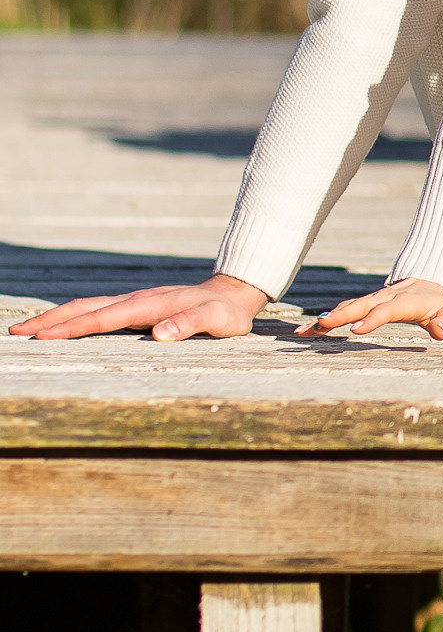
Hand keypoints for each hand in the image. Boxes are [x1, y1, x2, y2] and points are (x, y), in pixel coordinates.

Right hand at [8, 272, 269, 343]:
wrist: (232, 294)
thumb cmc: (226, 313)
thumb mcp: (216, 321)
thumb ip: (190, 325)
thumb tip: (159, 335)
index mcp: (148, 306)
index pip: (102, 318)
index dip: (73, 328)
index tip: (43, 336)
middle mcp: (135, 301)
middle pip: (85, 309)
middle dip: (51, 320)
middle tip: (17, 331)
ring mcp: (134, 303)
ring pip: (88, 308)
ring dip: (57, 318)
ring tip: (28, 328)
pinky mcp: (136, 308)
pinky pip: (97, 311)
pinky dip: (74, 317)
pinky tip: (63, 326)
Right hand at [297, 280, 442, 342]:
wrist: (430, 281)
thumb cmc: (439, 303)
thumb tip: (439, 332)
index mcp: (404, 302)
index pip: (386, 311)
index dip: (371, 319)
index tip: (355, 330)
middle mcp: (384, 298)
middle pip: (359, 305)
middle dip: (339, 315)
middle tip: (319, 325)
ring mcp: (373, 299)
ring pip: (347, 307)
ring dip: (326, 318)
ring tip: (303, 332)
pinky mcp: (365, 303)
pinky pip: (345, 309)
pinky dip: (327, 318)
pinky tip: (307, 330)